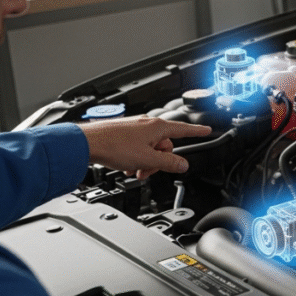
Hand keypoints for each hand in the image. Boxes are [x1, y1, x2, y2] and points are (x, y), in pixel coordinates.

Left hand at [78, 117, 211, 179]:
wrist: (88, 143)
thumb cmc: (114, 147)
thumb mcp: (147, 160)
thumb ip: (168, 163)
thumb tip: (182, 165)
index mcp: (157, 127)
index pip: (183, 130)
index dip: (197, 132)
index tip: (207, 130)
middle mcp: (146, 124)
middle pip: (164, 145)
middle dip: (159, 161)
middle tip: (148, 171)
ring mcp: (134, 128)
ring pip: (149, 148)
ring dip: (145, 162)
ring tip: (134, 171)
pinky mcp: (123, 133)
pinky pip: (137, 147)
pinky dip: (135, 158)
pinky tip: (127, 166)